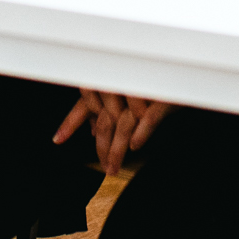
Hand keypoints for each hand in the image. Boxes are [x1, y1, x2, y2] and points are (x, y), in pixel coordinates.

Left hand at [53, 90, 171, 174]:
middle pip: (105, 122)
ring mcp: (142, 93)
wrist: (182, 71)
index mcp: (111, 85)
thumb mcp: (129, 94)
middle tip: (103, 167)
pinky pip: (149, 116)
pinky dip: (142, 132)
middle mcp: (122, 88)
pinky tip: (136, 146)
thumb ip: (106, 108)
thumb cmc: (156, 82)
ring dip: (117, 149)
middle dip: (102, 148)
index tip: (57, 139)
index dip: (70, 122)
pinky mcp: (162, 98)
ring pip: (123, 124)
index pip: (85, 105)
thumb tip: (91, 129)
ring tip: (113, 167)